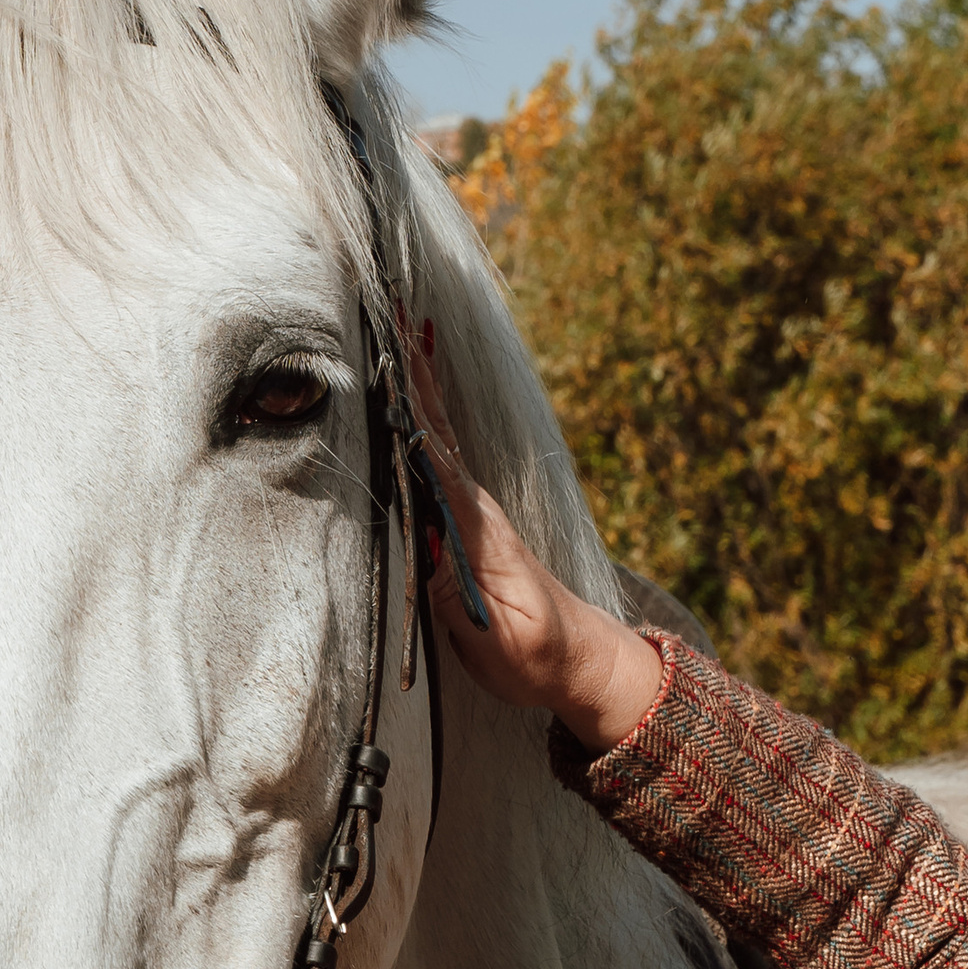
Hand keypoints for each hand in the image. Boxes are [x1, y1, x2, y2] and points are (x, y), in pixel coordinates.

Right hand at [409, 330, 664, 751]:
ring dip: (416, 381)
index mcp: (476, 528)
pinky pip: (438, 458)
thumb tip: (418, 533)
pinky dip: (424, 417)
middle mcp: (474, 506)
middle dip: (412, 369)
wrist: (577, 662)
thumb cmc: (531, 656)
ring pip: (436, 434)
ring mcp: (473, 510)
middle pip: (435, 426)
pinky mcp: (469, 522)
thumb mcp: (490, 635)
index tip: (392, 351)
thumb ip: (452, 588)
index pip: (435, 453)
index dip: (413, 405)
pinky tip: (415, 392)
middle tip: (389, 306)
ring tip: (398, 327)